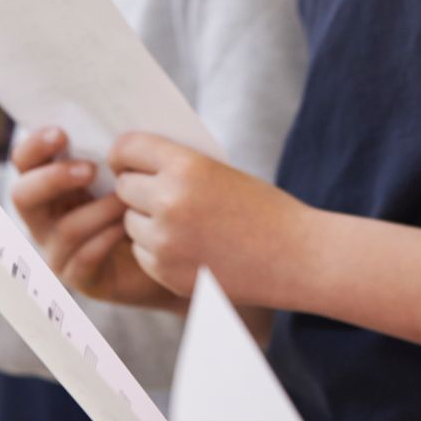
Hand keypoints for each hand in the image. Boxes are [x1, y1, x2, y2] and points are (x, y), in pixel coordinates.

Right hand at [8, 130, 179, 309]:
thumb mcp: (127, 168)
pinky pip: (83, 257)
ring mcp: (59, 250)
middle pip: (23, 195)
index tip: (62, 133)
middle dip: (54, 178)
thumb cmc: (148, 198)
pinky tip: (128, 226)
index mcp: (51, 184)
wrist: (173, 247)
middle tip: (90, 169)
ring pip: (63, 228)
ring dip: (97, 210)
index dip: (34, 146)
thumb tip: (111, 117)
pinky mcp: (81, 278)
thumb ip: (110, 148)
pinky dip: (106, 238)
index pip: (24, 162)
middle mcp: (46, 218)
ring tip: (127, 199)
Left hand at [109, 132, 305, 302]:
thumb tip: (130, 162)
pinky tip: (191, 249)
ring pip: (130, 222)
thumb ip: (176, 166)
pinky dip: (158, 251)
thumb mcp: (220, 171)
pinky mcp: (166, 272)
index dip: (124, 154)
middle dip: (137, 190)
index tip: (127, 161)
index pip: (127, 147)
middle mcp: (169, 201)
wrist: (297, 257)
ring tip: (185, 225)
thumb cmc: (263, 208)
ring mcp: (166, 241)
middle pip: (123, 188)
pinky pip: (143, 253)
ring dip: (147, 222)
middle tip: (157, 194)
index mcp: (185, 166)